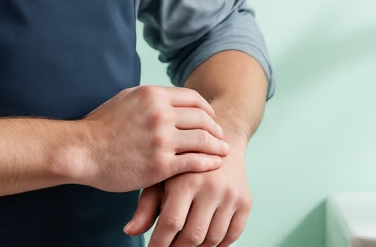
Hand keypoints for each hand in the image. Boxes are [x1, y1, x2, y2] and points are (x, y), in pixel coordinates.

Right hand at [73, 85, 230, 192]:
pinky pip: (194, 162)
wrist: (83, 151)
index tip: (211, 119)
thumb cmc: (101, 127)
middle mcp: (161, 114)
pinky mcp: (160, 164)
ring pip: (202, 139)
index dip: (207, 110)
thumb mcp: (126, 98)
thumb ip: (150, 97)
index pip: (193, 99)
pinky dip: (208, 162)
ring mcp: (162, 139)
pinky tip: (213, 164)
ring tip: (223, 151)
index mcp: (153, 95)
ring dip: (217, 145)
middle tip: (222, 136)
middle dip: (216, 128)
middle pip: (202, 118)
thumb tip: (167, 97)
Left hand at [124, 139, 250, 246]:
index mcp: (186, 180)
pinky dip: (220, 244)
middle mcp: (212, 187)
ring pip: (213, 239)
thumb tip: (130, 231)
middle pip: (193, 236)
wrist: (221, 139)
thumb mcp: (162, 177)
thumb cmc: (184, 160)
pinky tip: (206, 242)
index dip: (159, 244)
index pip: (171, 223)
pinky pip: (233, 234)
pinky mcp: (246, 201)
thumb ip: (146, 206)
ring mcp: (231, 195)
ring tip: (184, 245)